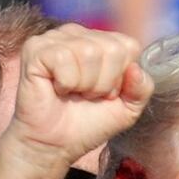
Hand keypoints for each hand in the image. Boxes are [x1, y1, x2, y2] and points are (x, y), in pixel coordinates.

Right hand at [0, 24, 152, 178]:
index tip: (106, 93)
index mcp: (100, 41)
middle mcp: (78, 34)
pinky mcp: (35, 49)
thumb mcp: (127, 109)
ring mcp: (55, 39)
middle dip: (104, 82)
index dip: (121, 77)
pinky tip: (57, 88)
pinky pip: (64, 58)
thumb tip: (135, 69)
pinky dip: (65, 82)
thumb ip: (142, 88)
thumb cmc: (87, 123)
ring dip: (84, 84)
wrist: (55, 145)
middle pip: (112, 49)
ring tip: (72, 93)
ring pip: (89, 52)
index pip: (129, 46)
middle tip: (86, 95)